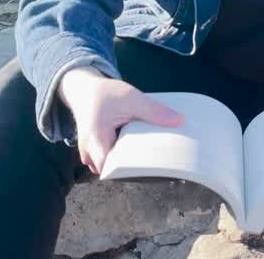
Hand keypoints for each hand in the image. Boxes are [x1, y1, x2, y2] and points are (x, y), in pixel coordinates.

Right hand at [57, 68, 183, 174]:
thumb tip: (179, 121)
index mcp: (97, 138)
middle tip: (153, 164)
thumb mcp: (131, 97)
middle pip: (111, 172)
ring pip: (108, 169)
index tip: (149, 168)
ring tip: (145, 158)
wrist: (84, 90)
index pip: (110, 167)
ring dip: (123, 167)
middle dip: (130, 171)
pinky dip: (119, 161)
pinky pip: (106, 164)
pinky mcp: (93, 154)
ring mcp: (89, 155)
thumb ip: (153, 110)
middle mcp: (89, 151)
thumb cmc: (105, 94)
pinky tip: (134, 153)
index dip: (129, 171)